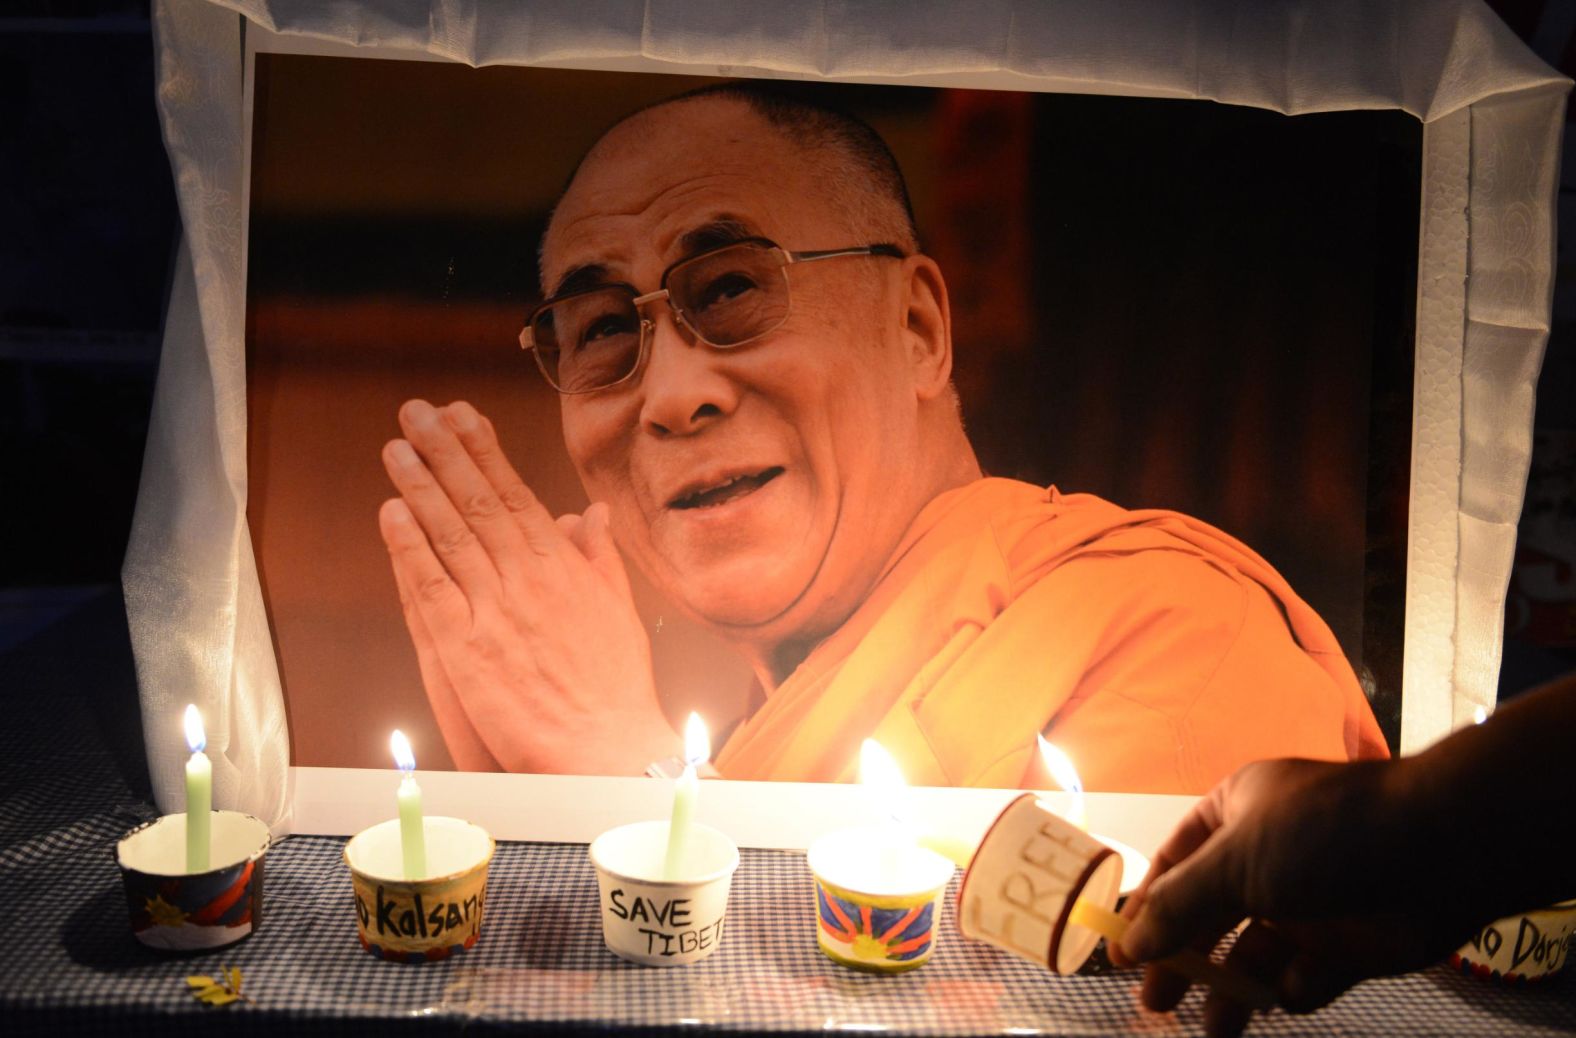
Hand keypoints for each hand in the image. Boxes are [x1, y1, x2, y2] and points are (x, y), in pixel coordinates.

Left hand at [378, 399, 679, 773]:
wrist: (607, 748)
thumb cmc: (616, 688)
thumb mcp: (617, 610)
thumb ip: (598, 557)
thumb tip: (590, 513)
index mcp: (564, 567)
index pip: (517, 494)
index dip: (484, 451)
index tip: (462, 415)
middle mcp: (529, 579)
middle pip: (480, 502)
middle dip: (445, 452)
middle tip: (416, 412)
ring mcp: (497, 611)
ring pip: (452, 535)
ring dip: (421, 487)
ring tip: (397, 448)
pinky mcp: (468, 649)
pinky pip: (432, 588)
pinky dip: (409, 548)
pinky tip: (391, 513)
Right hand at [1111, 758, 1478, 1037]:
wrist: (1440, 852)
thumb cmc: (1323, 837)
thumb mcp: (1233, 863)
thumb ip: (1178, 907)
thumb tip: (1128, 944)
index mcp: (1236, 812)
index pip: (1175, 861)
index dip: (1148, 905)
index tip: (1123, 951)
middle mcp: (1267, 855)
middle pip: (1210, 915)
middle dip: (1185, 959)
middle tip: (1158, 1005)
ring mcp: (1309, 900)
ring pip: (1255, 954)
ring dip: (1235, 989)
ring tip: (1217, 1030)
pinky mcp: (1347, 943)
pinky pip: (1307, 976)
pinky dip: (1297, 989)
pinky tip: (1295, 991)